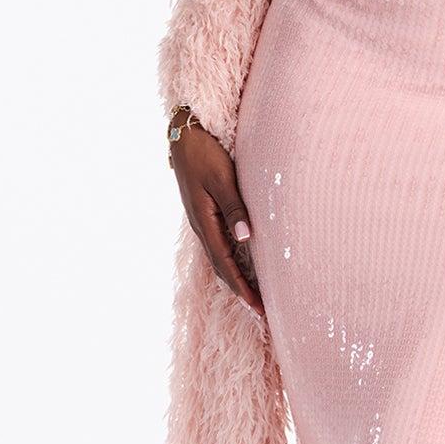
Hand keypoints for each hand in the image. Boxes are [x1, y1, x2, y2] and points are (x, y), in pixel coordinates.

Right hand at [170, 119, 264, 319]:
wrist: (184, 133)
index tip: (257, 306)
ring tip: (252, 295)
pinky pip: (218, 243)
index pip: (225, 263)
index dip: (241, 287)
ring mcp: (201, 219)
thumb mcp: (222, 179)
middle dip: (240, 290)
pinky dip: (230, 260)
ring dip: (235, 277)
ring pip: (219, 256)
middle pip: (221, 266)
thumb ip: (234, 208)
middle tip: (260, 311)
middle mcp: (201, 225)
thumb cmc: (205, 152)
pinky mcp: (204, 211)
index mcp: (204, 221)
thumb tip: (246, 239)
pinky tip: (240, 263)